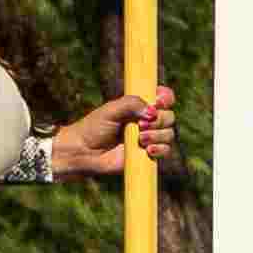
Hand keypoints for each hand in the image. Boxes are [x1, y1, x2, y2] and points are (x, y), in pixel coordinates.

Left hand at [43, 83, 177, 179]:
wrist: (83, 152)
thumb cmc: (93, 128)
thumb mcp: (111, 110)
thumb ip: (131, 104)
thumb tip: (153, 111)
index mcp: (139, 107)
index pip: (163, 97)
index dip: (165, 98)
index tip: (158, 101)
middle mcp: (147, 121)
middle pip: (169, 116)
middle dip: (159, 120)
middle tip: (141, 124)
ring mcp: (149, 139)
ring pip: (169, 134)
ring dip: (157, 135)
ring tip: (140, 139)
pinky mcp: (148, 155)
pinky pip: (166, 151)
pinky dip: (160, 149)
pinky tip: (147, 150)